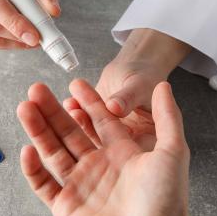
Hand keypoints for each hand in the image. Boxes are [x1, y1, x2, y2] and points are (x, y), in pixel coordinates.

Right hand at [17, 79, 189, 215]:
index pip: (99, 120)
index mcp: (122, 154)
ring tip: (25, 108)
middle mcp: (100, 167)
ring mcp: (82, 186)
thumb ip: (168, 117)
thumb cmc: (166, 202)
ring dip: (38, 130)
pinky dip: (32, 169)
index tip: (74, 84)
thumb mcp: (173, 152)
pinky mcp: (67, 208)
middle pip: (70, 132)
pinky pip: (44, 185)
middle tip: (37, 90)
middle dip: (52, 110)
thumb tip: (164, 86)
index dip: (87, 101)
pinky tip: (28, 150)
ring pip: (53, 153)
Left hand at [64, 29, 190, 148]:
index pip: (130, 150)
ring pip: (93, 133)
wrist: (134, 66)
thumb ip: (128, 98)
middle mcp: (127, 143)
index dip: (112, 143)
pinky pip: (85, 120)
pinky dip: (77, 111)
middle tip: (77, 115)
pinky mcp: (95, 125)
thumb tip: (115, 107)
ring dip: (80, 121)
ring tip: (71, 107)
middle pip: (107, 146)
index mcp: (147, 140)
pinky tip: (69, 102)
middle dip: (90, 131)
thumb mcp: (140, 86)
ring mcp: (109, 136)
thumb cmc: (146, 75)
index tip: (97, 131)